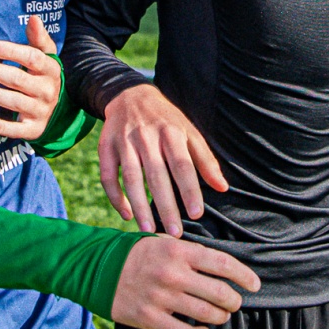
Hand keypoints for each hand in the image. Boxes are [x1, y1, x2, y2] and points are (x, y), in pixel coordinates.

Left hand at [0, 15, 61, 141]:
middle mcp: (47, 91)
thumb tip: (33, 18)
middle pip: (18, 79)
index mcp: (50, 69)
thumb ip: (38, 38)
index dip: (10, 51)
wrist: (57, 109)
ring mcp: (40, 111)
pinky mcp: (33, 129)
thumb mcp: (45, 56)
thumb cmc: (42, 75)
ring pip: (14, 102)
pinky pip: (15, 130)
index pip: (31, 57)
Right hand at [97, 84, 227, 237]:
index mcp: (171, 132)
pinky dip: (116, 197)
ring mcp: (124, 141)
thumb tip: (222, 188)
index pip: (182, 165)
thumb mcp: (189, 133)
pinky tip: (127, 215)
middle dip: (166, 206)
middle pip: (157, 175)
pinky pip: (108, 176)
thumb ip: (205, 160)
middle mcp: (146, 136)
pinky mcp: (106, 147)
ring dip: (139, 205)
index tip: (197, 214)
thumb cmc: (167, 121)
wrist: (131, 95)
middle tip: (175, 232)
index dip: (189, 190)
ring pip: (131, 178)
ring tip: (149, 230)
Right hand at [111, 234, 261, 328]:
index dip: (244, 276)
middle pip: (219, 292)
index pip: (222, 263)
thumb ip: (189, 253)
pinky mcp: (150, 318)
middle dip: (233, 301)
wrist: (96, 269)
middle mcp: (172, 274)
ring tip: (220, 316)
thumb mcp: (162, 243)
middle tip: (235, 303)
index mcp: (178, 252)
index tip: (254, 285)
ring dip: (220, 317)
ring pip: (206, 314)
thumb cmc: (135, 255)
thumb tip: (221, 268)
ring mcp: (161, 298)